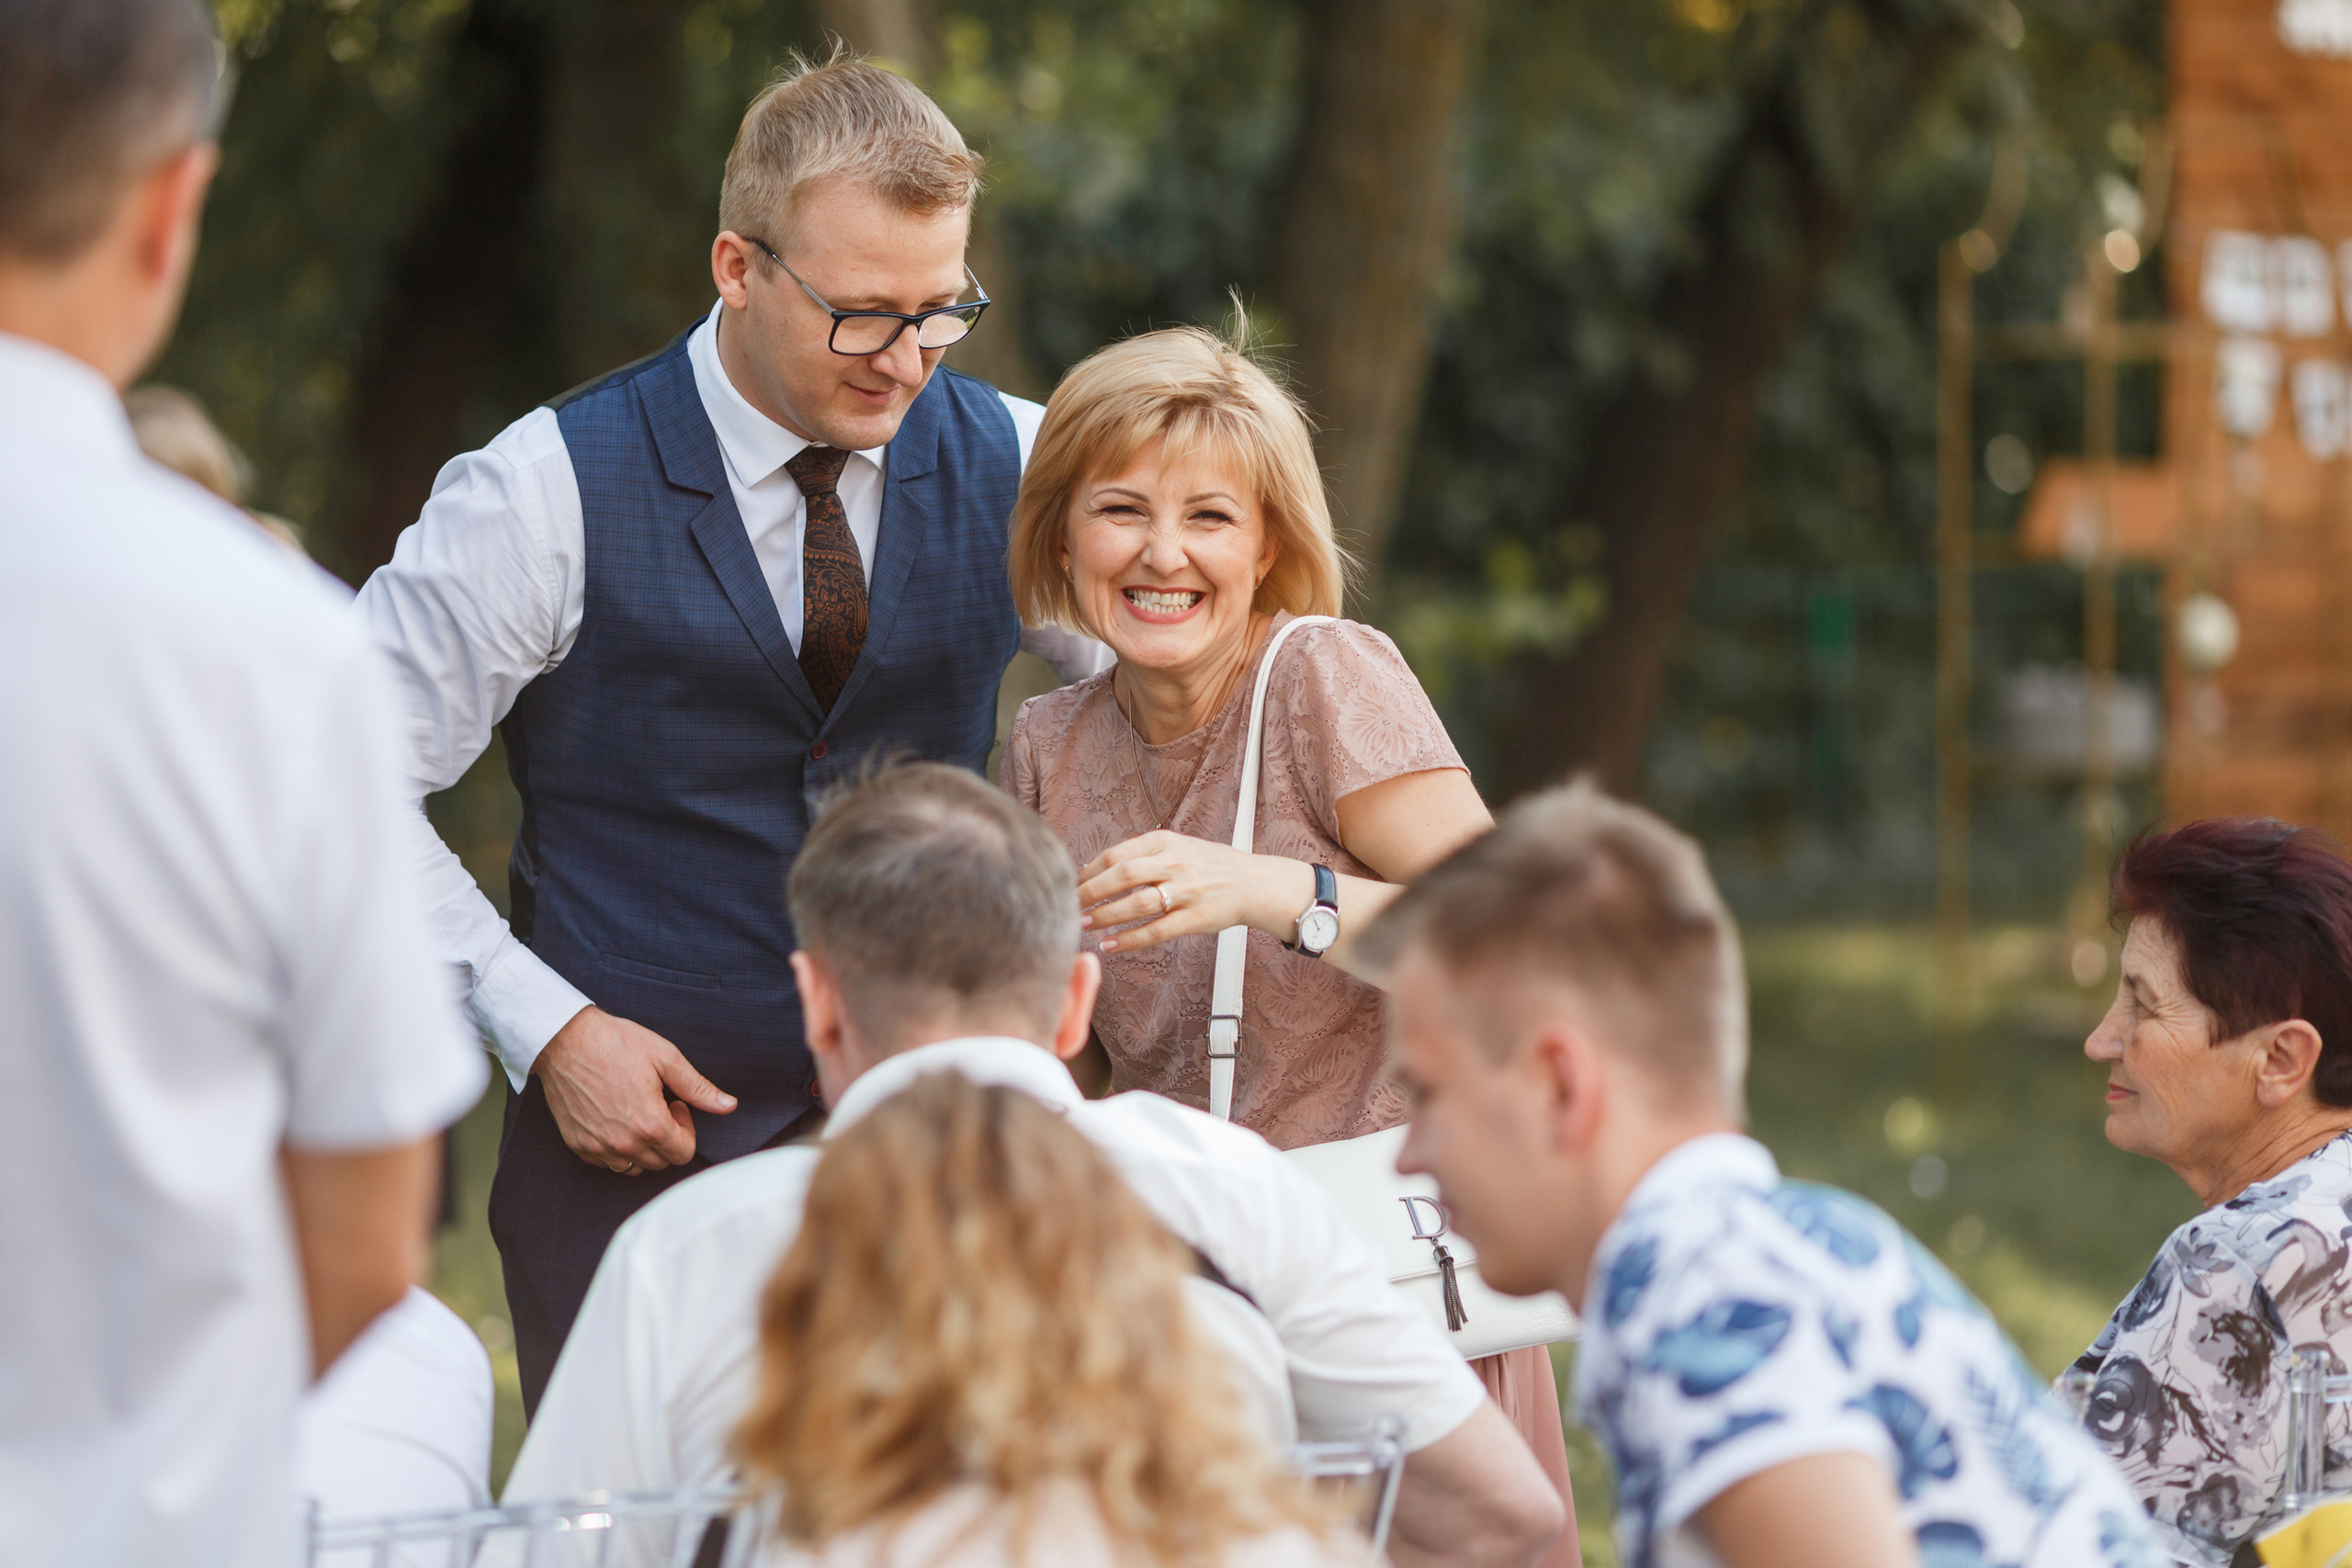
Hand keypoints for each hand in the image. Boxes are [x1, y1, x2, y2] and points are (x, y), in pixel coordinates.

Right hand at [533, 1006, 735, 1174]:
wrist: (565, 1039)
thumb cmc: (616, 1043)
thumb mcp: (666, 1058)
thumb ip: (698, 1088)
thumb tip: (729, 1106)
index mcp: (649, 1125)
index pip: (683, 1154)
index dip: (687, 1129)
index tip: (675, 1104)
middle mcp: (623, 1144)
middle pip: (661, 1162)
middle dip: (668, 1138)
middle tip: (658, 1105)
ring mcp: (598, 1148)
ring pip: (634, 1167)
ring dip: (643, 1148)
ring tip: (637, 1114)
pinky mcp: (578, 1145)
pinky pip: (608, 1163)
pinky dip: (617, 1150)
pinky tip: (615, 1120)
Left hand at [1077, 830, 1314, 953]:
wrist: (1254, 883)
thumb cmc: (1210, 866)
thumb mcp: (1177, 847)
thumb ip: (1142, 855)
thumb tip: (1095, 868)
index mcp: (1167, 842)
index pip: (1117, 853)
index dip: (1089, 871)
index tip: (1071, 883)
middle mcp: (1176, 863)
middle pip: (1123, 875)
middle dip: (1090, 892)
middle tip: (1068, 905)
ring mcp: (1187, 891)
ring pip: (1137, 903)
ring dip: (1105, 916)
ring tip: (1082, 925)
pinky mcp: (1195, 918)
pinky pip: (1156, 931)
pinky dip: (1129, 939)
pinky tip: (1110, 945)